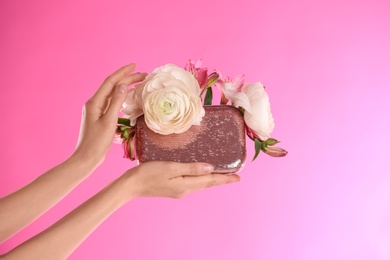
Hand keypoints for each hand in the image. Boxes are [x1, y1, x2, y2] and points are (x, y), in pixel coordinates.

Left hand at [74, 64, 146, 165]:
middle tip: (143, 75)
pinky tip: (128, 97)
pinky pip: (111, 102)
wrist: (87, 158)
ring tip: (138, 83)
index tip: (135, 66)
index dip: (123, 73)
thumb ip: (116, 102)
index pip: (110, 82)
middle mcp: (94, 103)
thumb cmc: (97, 142)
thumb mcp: (109, 121)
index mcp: (94, 102)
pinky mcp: (99, 117)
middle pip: (112, 87)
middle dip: (127, 78)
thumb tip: (123, 85)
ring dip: (125, 87)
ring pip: (112, 94)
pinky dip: (121, 97)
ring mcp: (96, 110)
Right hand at [123, 161, 240, 198]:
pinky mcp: (172, 188)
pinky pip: (192, 183)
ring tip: (221, 174)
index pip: (210, 181)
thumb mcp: (171, 168)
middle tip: (234, 175)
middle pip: (207, 184)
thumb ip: (190, 168)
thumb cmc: (149, 174)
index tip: (239, 177)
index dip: (225, 179)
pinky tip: (200, 173)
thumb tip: (210, 168)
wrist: (131, 185)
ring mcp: (178, 190)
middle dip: (221, 179)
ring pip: (200, 184)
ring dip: (211, 179)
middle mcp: (185, 190)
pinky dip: (200, 178)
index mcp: (186, 185)